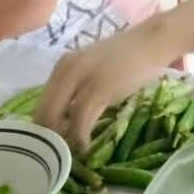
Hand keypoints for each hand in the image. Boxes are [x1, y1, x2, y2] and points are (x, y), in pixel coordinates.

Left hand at [35, 18, 182, 150]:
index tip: (53, 142)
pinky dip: (80, 137)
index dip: (43, 126)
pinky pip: (81, 120)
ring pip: (57, 117)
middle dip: (49, 136)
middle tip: (60, 152)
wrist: (153, 42)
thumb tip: (65, 118)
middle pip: (43, 112)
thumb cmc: (127, 58)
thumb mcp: (93, 69)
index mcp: (63, 65)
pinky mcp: (99, 88)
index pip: (40, 102)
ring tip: (72, 151)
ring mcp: (82, 78)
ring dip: (62, 139)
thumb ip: (77, 88)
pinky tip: (85, 145)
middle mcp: (67, 69)